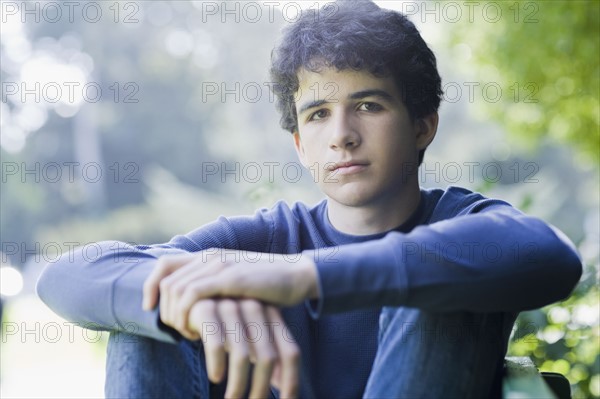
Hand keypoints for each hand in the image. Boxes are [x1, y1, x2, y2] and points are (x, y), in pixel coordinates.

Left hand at [143, 249, 318, 337]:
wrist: (297, 275)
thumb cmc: (268, 285)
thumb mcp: (235, 283)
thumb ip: (215, 287)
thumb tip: (192, 305)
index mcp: (209, 256)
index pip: (164, 264)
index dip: (150, 286)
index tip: (149, 308)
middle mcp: (210, 257)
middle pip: (166, 282)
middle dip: (165, 311)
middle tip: (178, 331)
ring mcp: (220, 265)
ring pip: (176, 290)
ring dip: (176, 316)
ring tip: (188, 333)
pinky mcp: (230, 278)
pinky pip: (193, 294)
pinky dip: (187, 315)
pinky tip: (197, 330)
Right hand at [189, 298, 299, 398]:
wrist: (191, 295)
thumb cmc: (227, 323)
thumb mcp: (251, 336)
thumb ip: (270, 356)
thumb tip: (286, 388)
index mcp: (272, 315)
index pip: (290, 353)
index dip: (292, 381)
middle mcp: (255, 309)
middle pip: (268, 358)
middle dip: (260, 389)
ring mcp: (231, 306)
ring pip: (242, 355)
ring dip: (237, 385)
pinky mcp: (206, 308)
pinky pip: (215, 344)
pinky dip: (216, 365)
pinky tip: (215, 377)